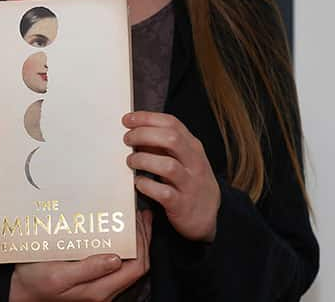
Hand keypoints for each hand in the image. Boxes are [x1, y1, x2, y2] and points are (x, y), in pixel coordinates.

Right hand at [9, 209, 152, 301]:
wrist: (20, 291)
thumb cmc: (34, 281)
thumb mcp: (57, 274)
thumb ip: (88, 269)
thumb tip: (115, 259)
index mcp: (99, 290)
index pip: (136, 267)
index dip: (142, 243)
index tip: (137, 220)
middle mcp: (104, 291)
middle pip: (138, 266)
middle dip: (144, 239)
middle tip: (141, 214)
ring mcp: (100, 287)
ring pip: (131, 265)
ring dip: (137, 241)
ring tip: (137, 218)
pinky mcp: (94, 281)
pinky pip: (120, 264)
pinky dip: (126, 245)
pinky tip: (121, 231)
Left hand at [122, 111, 220, 242]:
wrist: (207, 216)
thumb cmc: (190, 182)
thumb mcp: (184, 159)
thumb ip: (164, 146)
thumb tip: (137, 132)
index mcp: (193, 147)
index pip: (171, 123)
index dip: (147, 118)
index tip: (128, 119)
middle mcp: (194, 162)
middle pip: (171, 139)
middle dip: (144, 135)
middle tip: (127, 139)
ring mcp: (189, 184)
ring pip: (168, 165)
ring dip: (144, 160)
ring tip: (131, 161)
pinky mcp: (181, 204)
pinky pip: (163, 192)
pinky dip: (147, 185)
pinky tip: (139, 182)